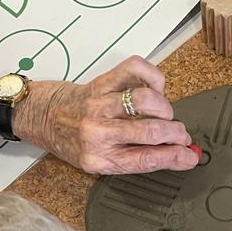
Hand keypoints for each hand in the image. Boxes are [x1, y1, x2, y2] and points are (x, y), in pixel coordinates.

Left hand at [15, 56, 199, 173]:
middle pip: (151, 131)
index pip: (146, 160)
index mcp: (99, 159)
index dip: (174, 157)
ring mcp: (99, 106)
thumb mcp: (97, 160)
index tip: (191, 155)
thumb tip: (174, 153)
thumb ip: (133, 157)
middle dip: (176, 133)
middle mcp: (98, 133)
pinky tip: (155, 87)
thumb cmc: (70, 139)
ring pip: (145, 100)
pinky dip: (153, 76)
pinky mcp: (100, 82)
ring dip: (164, 107)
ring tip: (165, 113)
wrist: (41, 116)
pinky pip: (135, 70)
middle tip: (182, 134)